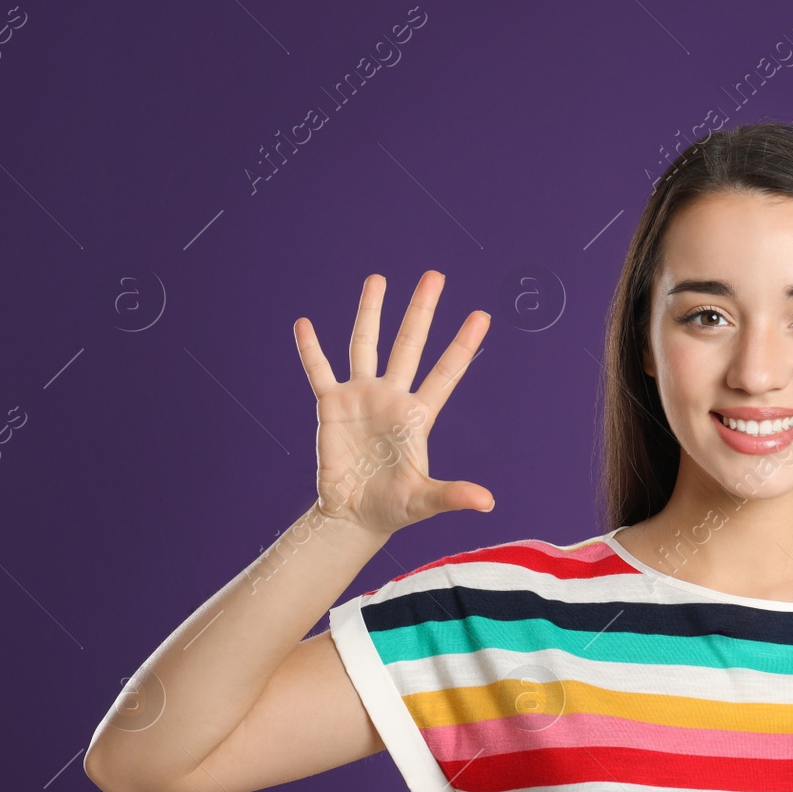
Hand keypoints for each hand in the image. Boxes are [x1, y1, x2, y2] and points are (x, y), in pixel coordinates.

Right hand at [294, 270, 494, 535]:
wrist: (354, 515)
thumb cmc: (394, 508)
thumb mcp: (425, 501)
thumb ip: (453, 495)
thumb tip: (488, 502)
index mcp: (418, 416)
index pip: (446, 372)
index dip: (462, 345)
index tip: (482, 316)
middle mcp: (392, 397)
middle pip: (409, 345)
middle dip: (421, 311)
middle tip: (435, 275)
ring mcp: (361, 397)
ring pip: (365, 345)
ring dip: (371, 313)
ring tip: (377, 279)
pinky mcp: (331, 406)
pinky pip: (319, 372)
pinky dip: (311, 350)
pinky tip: (304, 325)